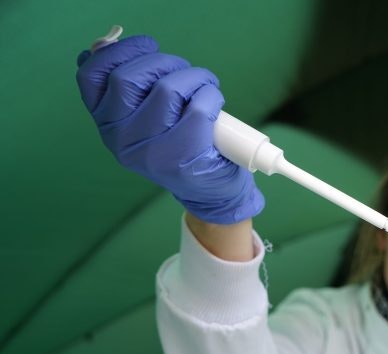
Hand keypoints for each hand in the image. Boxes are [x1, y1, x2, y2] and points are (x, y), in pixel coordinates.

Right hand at [76, 35, 263, 223]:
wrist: (211, 193)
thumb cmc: (180, 143)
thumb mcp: (144, 116)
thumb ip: (127, 86)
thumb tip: (104, 44)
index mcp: (106, 124)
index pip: (91, 77)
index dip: (117, 52)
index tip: (146, 46)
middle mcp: (120, 139)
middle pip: (129, 77)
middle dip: (164, 62)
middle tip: (184, 71)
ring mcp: (149, 151)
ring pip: (168, 88)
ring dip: (194, 77)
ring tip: (204, 87)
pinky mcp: (181, 157)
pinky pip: (198, 106)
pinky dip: (211, 96)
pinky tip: (214, 104)